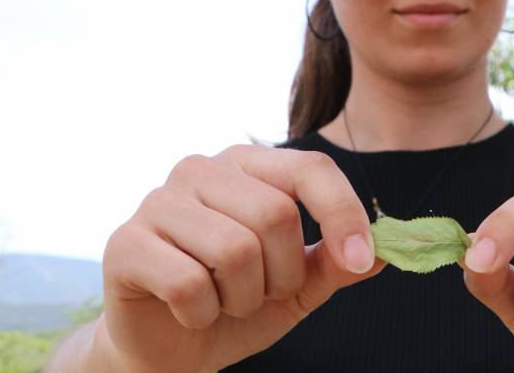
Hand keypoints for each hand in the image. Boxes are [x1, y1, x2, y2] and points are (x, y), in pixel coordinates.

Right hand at [100, 145, 385, 372]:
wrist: (169, 349)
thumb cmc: (237, 303)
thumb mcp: (299, 286)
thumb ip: (336, 264)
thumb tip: (388, 250)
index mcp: (249, 165)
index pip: (310, 168)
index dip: (344, 213)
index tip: (361, 259)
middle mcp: (201, 169)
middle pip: (275, 214)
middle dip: (283, 274)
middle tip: (263, 293)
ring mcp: (158, 201)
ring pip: (235, 250)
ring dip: (244, 297)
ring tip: (226, 302)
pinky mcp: (124, 243)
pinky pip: (188, 282)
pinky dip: (203, 313)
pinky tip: (190, 311)